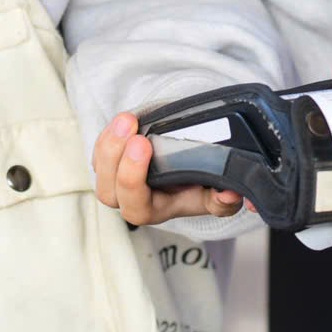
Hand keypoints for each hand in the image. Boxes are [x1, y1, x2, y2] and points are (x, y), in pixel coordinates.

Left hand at [94, 111, 244, 226]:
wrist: (190, 158)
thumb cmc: (200, 180)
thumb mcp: (215, 191)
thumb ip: (225, 198)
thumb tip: (232, 193)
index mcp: (156, 210)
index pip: (137, 208)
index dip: (135, 181)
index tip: (147, 146)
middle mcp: (132, 198)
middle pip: (110, 192)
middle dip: (119, 162)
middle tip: (138, 137)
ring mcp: (118, 178)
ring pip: (101, 169)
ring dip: (111, 144)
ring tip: (128, 120)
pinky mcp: (112, 159)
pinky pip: (99, 150)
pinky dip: (108, 134)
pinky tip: (123, 120)